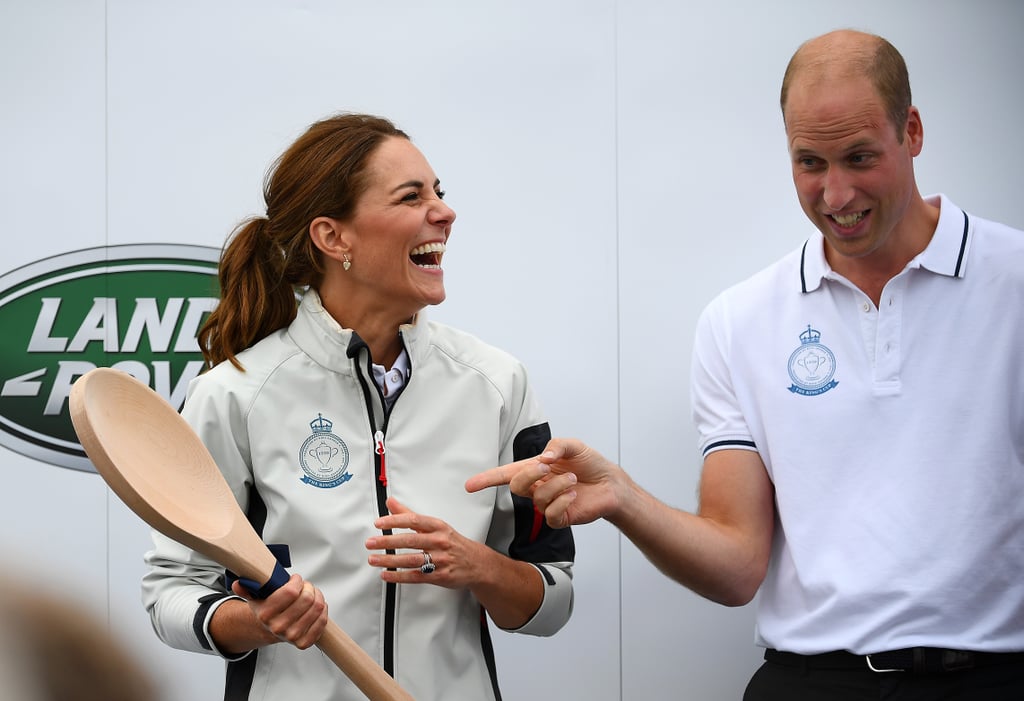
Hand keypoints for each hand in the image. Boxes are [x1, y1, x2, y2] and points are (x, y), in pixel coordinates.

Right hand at [231, 573, 327, 649]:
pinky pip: (322, 621)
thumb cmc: (269, 609)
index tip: (295, 579)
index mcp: (265, 614)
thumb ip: (246, 588)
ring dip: (317, 596)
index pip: (291, 592)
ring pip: (317, 607)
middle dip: (308, 587)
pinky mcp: (304, 642)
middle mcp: (278, 627)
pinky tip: (316, 606)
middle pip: (307, 598)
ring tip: (311, 594)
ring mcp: (292, 636)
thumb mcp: (256, 596)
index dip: (297, 581)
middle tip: (305, 586)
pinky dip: (323, 610)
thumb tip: (238, 583)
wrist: (273, 629)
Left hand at [366, 496, 487, 588]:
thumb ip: (409, 514)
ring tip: (373, 559)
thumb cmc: (452, 542)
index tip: (379, 523)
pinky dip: (399, 576)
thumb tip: (391, 503)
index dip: (395, 521)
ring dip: (390, 561)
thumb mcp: (434, 525)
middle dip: (388, 541)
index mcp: (437, 526)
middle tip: (371, 542)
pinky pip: (416, 576)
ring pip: (411, 560)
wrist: (477, 563)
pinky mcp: (439, 576)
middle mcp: (439, 541)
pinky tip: (386, 574)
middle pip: (410, 540)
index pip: (414, 520)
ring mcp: (440, 559)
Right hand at [465, 437, 623, 527]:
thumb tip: (543, 457)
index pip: (505, 474)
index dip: (486, 479)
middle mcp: (537, 487)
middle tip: (548, 467)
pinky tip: (573, 495)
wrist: (611, 483)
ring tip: (572, 479)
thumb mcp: (573, 445)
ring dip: (557, 485)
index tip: (469, 485)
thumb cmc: (590, 464)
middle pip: (517, 485)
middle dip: (529, 474)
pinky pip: (551, 514)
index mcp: (535, 469)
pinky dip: (562, 501)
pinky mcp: (559, 518)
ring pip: (538, 498)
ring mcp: (547, 504)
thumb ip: (556, 446)